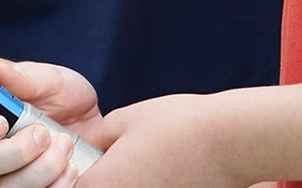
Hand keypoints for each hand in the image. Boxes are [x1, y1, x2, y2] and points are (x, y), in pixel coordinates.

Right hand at [0, 58, 103, 185]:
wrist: (91, 121)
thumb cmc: (59, 96)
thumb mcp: (44, 79)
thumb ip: (17, 77)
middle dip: (12, 152)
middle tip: (43, 133)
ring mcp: (6, 178)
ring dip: (39, 169)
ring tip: (65, 145)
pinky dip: (56, 186)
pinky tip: (71, 168)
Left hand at [80, 94, 249, 187]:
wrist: (228, 143)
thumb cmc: (177, 125)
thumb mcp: (124, 119)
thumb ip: (96, 136)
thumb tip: (84, 144)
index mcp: (102, 184)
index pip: (73, 186)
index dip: (79, 170)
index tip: (90, 158)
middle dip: (104, 178)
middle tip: (122, 157)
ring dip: (128, 182)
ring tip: (146, 163)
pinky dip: (148, 185)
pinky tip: (164, 171)